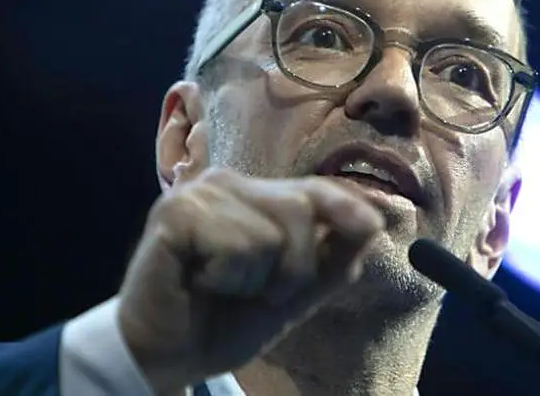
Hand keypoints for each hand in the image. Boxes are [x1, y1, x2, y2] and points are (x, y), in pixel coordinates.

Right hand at [116, 168, 384, 393]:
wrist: (166, 354)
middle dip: (291, 269)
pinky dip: (224, 277)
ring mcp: (199, 193)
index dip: (346, 205)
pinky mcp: (174, 213)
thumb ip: (330, 261)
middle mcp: (228, 183)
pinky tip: (199, 281)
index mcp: (256, 196)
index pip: (314, 189)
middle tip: (253, 291)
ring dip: (252, 279)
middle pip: (301, 209)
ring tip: (220, 286)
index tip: (372, 225)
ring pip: (269, 234)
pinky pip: (235, 246)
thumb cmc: (223, 320)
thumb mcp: (291, 295)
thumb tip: (373, 224)